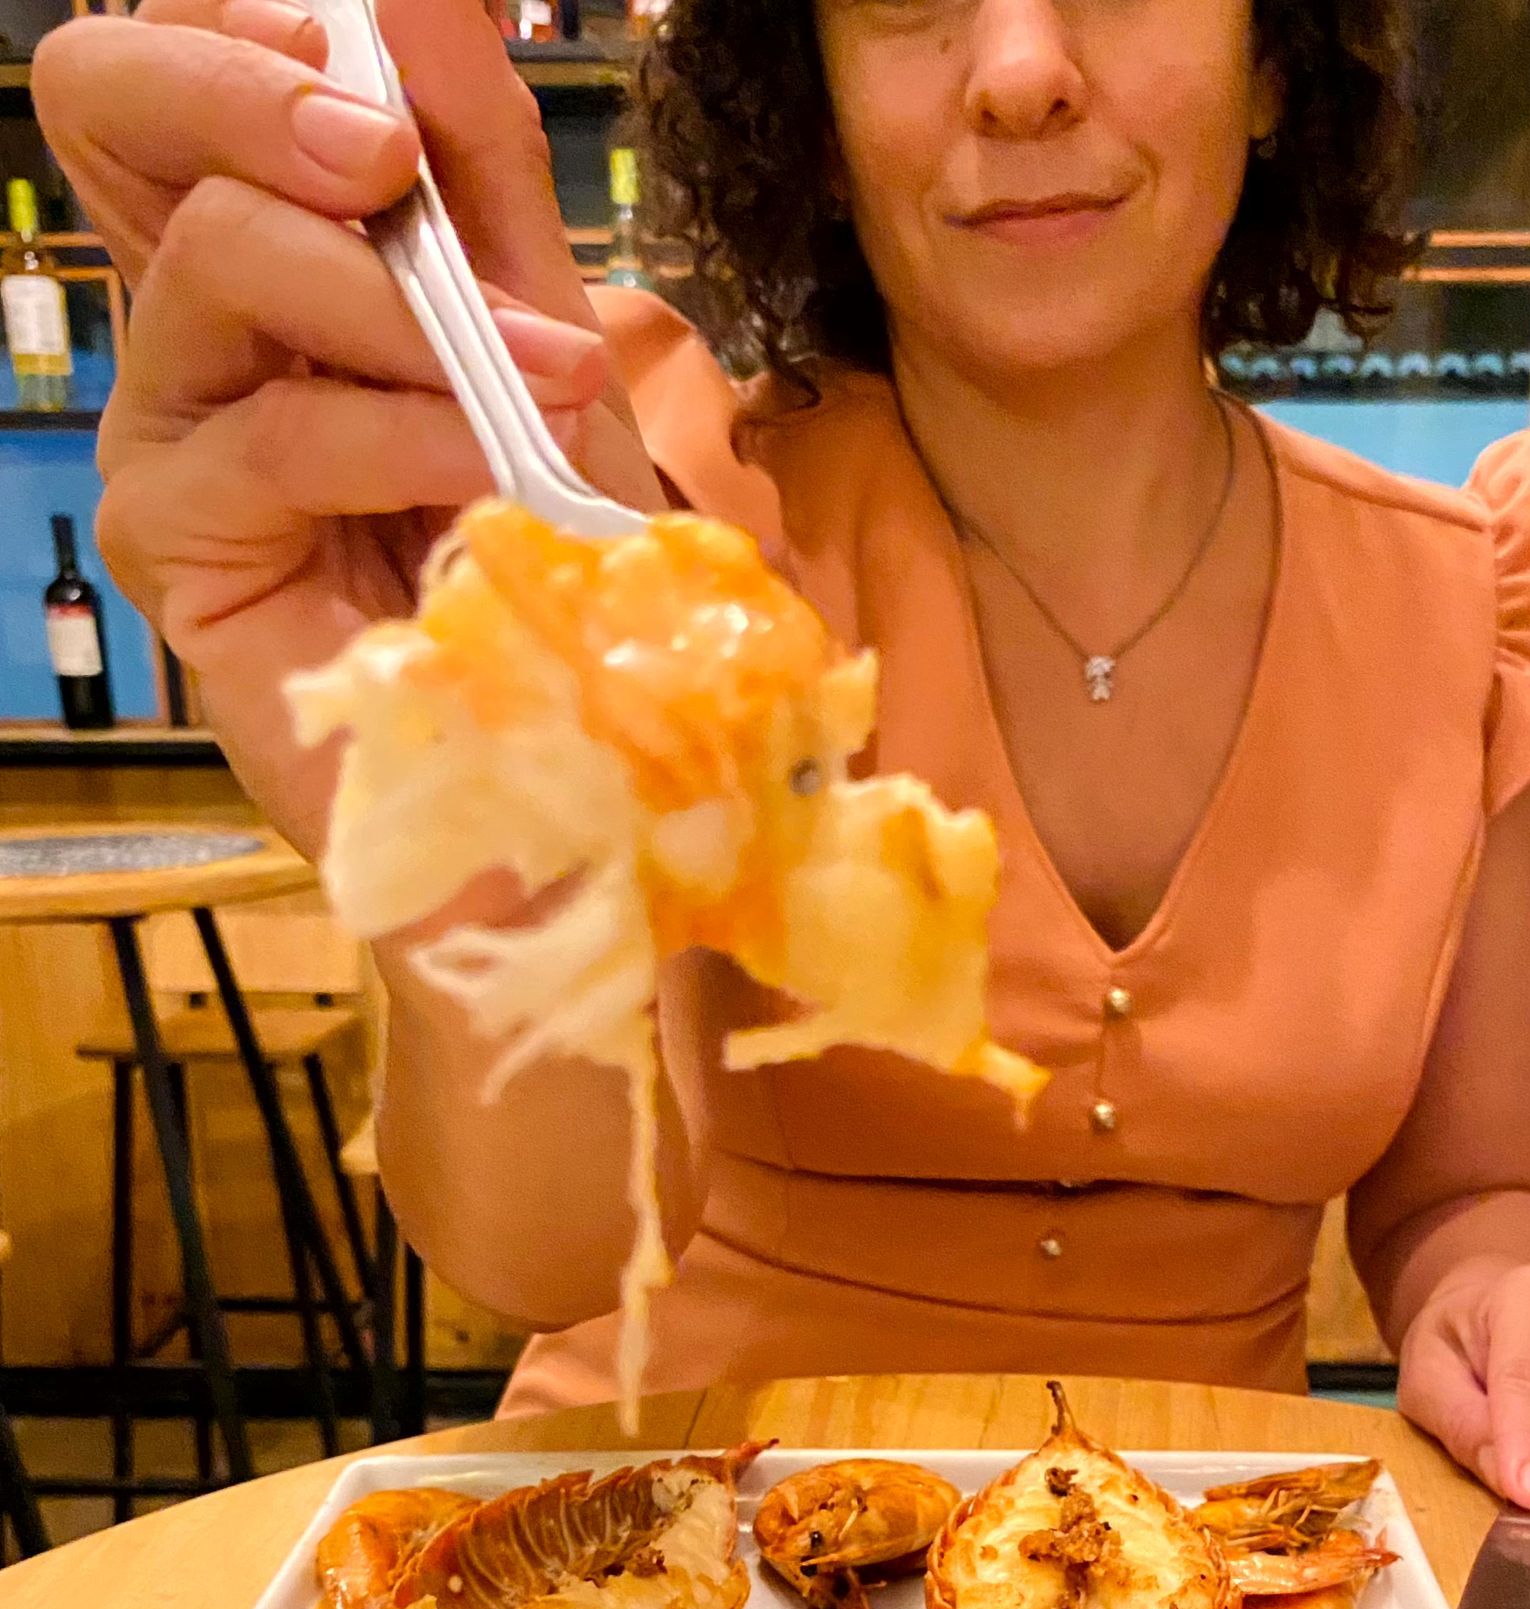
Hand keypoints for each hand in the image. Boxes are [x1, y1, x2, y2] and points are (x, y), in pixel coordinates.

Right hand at [31, 0, 659, 851]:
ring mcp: (165, 426)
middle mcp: (185, 317)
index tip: (382, 83)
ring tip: (533, 374)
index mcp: (259, 245)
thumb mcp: (541, 332)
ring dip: (394, 300)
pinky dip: (404, 432)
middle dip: (255, 90)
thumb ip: (482, 172)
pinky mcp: (174, 544)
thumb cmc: (541, 555)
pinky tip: (488, 470)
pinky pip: (272, 432)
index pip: (174, 59)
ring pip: (214, 255)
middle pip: (103, 97)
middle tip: (389, 163)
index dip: (245, 25)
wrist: (557, 747)